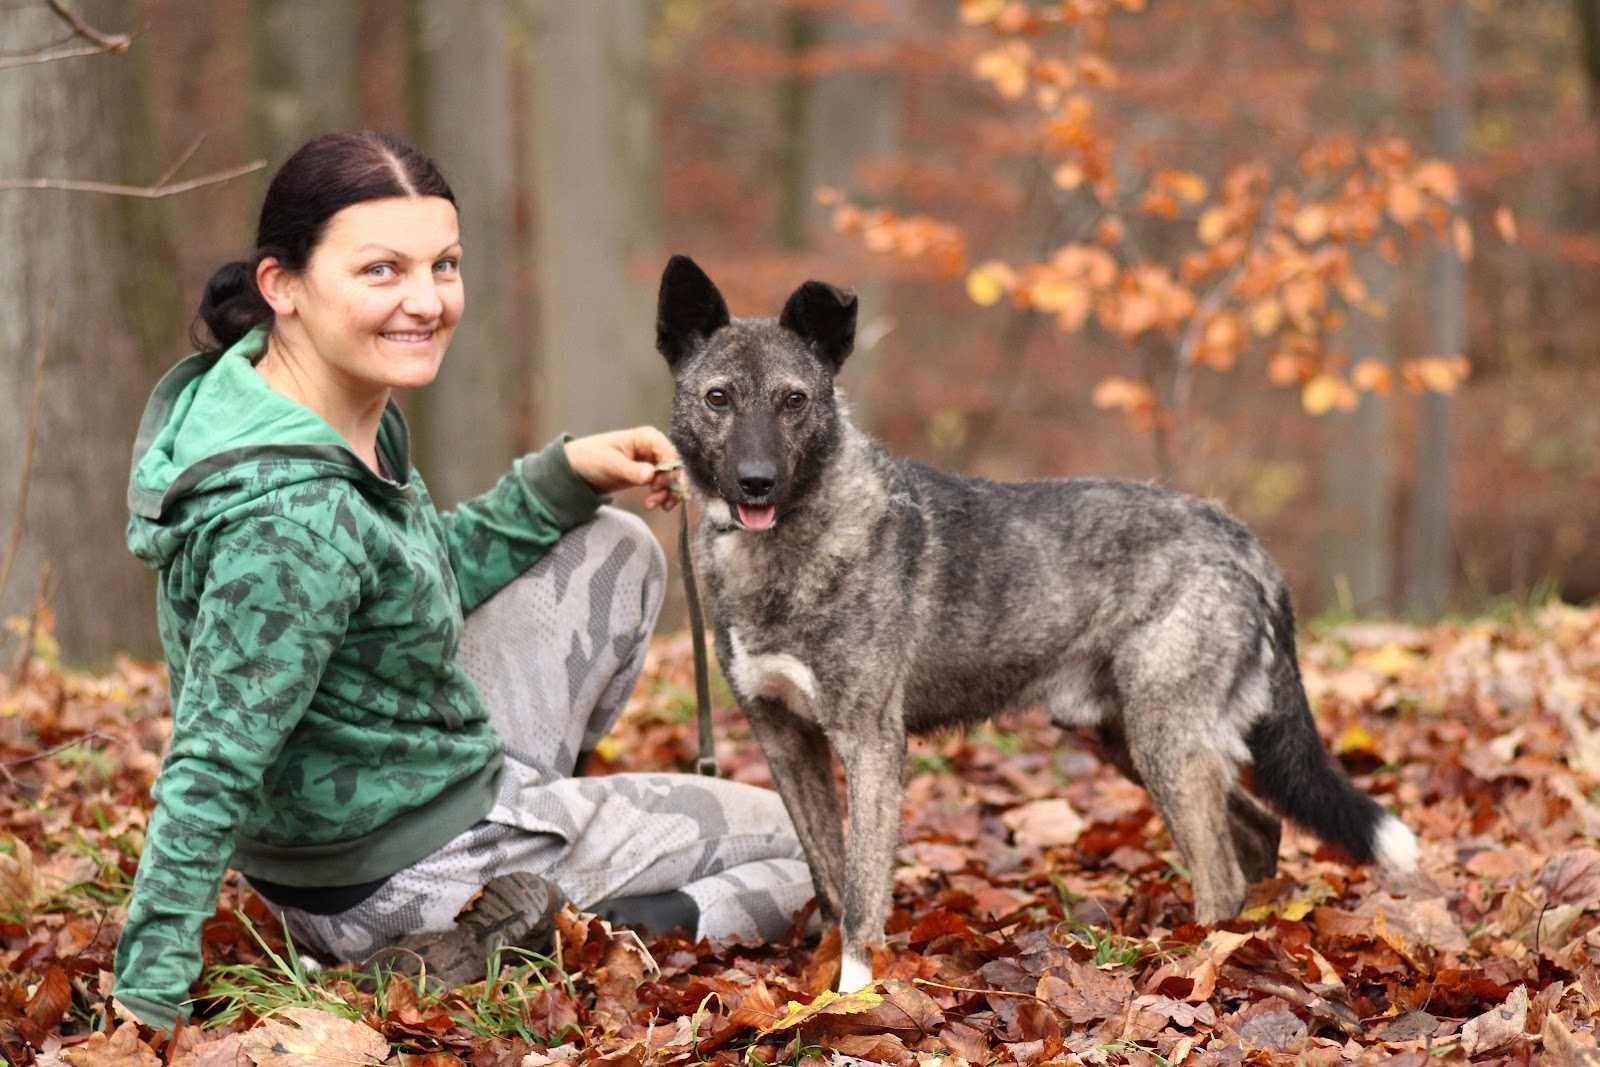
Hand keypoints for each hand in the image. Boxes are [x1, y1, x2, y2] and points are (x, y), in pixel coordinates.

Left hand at [563, 427, 682, 510]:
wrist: (578, 468)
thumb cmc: (591, 457)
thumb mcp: (609, 464)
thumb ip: (630, 470)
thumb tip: (650, 475)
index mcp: (648, 437)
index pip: (671, 454)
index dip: (670, 472)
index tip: (657, 487)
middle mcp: (654, 447)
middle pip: (675, 467)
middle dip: (670, 486)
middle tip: (656, 500)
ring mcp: (653, 461)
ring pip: (672, 479)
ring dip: (668, 494)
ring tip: (652, 505)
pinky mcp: (650, 474)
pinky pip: (665, 485)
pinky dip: (664, 496)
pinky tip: (656, 505)